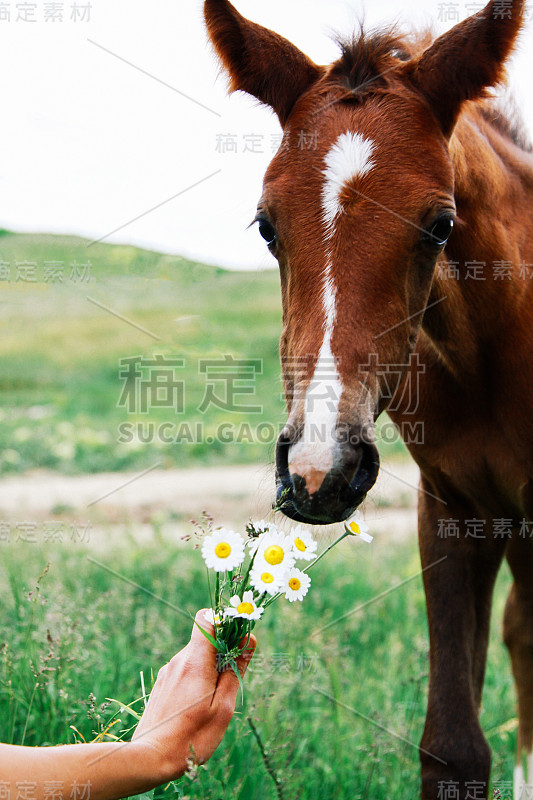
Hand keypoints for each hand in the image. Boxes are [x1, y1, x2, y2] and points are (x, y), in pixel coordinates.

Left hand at [132, 609, 255, 781]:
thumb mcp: (223, 706)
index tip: (237, 640)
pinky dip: (196, 682)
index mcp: (195, 661)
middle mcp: (178, 661)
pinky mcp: (162, 685)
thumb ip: (235, 670)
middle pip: (205, 641)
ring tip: (209, 705)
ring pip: (196, 659)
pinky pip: (185, 672)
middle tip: (228, 685)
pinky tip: (194, 710)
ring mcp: (167, 673)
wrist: (150, 758)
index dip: (224, 621)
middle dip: (222, 654)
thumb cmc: (193, 736)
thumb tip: (248, 640)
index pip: (206, 618)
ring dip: (209, 672)